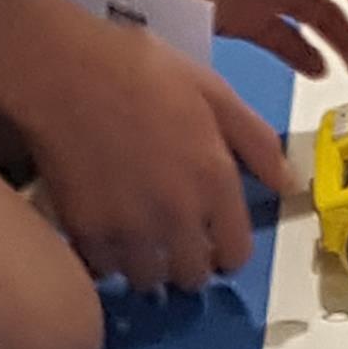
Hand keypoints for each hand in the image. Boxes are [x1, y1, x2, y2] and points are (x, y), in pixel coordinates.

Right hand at [16, 12, 289, 297]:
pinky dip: (106, 260)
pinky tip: (104, 232)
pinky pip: (104, 271)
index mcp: (214, 179)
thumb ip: (256, 141)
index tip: (214, 243)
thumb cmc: (137, 68)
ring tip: (137, 238)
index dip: (227, 252)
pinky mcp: (86, 232)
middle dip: (188, 262)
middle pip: (193, 276)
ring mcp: (130, 228)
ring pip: (148, 280)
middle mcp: (178, 214)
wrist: (61, 69)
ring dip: (147, 265)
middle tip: (172, 239)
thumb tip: (287, 183)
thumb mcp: (212, 90)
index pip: (235, 254)